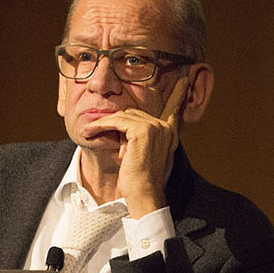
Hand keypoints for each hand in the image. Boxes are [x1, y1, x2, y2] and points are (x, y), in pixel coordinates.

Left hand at [80, 79, 189, 217]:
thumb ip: (134, 136)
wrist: (142, 193)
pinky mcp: (142, 131)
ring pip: (123, 115)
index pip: (174, 108)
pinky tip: (90, 131)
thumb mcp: (137, 152)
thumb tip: (117, 124)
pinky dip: (102, 125)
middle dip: (115, 122)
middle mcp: (165, 127)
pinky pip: (116, 120)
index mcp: (169, 132)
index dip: (178, 93)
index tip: (184, 79)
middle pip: (133, 113)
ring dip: (104, 124)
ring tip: (89, 132)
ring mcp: (155, 127)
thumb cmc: (137, 178)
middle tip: (94, 130)